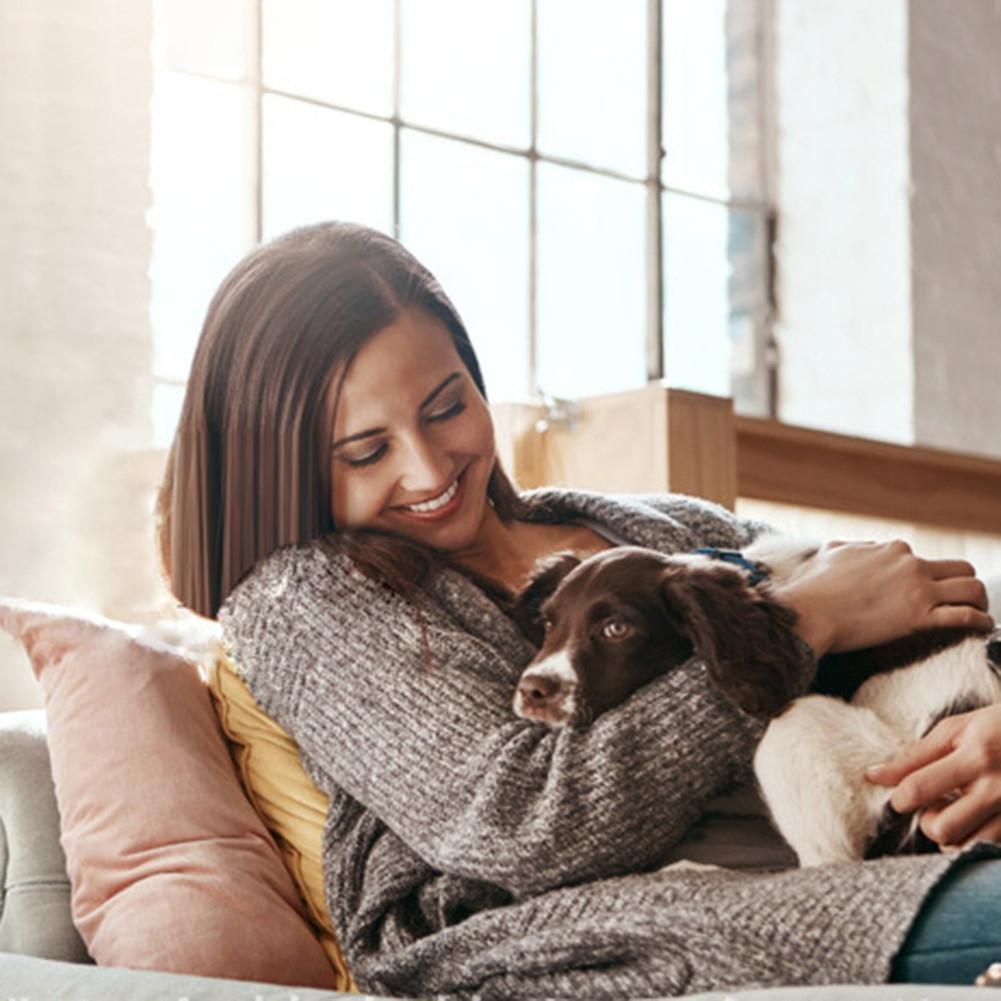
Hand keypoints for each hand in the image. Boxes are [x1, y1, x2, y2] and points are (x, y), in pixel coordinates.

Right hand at [771, 539, 992, 656]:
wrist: (809, 612)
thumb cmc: (814, 586)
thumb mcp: (830, 553)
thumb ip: (849, 548)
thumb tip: (850, 548)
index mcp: (892, 549)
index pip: (922, 559)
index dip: (924, 576)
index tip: (921, 591)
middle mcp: (910, 565)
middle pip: (960, 569)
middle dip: (964, 584)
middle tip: (958, 601)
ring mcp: (918, 590)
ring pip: (972, 588)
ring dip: (980, 602)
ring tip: (978, 614)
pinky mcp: (919, 617)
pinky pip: (966, 617)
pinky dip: (981, 622)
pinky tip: (983, 628)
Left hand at [865, 704, 1000, 848]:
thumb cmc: (998, 727)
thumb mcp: (956, 730)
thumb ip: (914, 756)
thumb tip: (873, 776)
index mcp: (976, 756)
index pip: (919, 788)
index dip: (899, 798)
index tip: (900, 797)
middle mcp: (999, 788)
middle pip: (943, 829)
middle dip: (928, 823)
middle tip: (935, 807)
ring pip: (968, 849)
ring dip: (954, 837)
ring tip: (958, 815)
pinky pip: (991, 852)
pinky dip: (976, 844)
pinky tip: (976, 823)